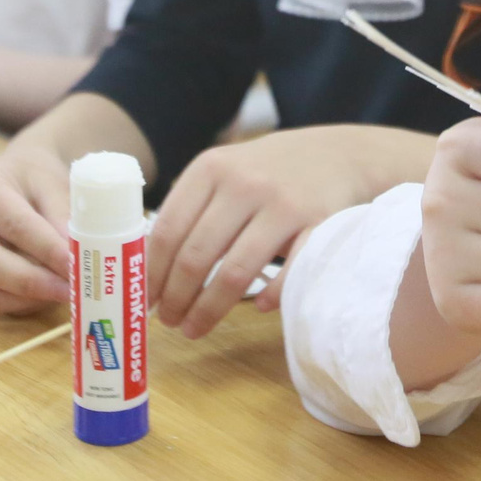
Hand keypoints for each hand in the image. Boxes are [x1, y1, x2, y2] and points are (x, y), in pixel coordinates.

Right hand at [0, 143, 74, 314]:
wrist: (13, 176)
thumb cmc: (34, 177)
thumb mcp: (52, 182)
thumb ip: (63, 216)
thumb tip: (75, 256)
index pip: (14, 225)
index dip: (47, 250)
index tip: (77, 266)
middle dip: (33, 282)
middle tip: (72, 289)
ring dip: (27, 299)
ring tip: (62, 292)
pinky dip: (20, 304)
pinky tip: (45, 293)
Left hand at [149, 124, 431, 338]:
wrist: (338, 153)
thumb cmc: (266, 171)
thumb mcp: (224, 169)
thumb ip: (190, 205)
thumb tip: (146, 266)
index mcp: (210, 169)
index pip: (167, 230)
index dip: (151, 273)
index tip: (143, 301)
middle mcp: (244, 184)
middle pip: (196, 256)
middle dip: (176, 298)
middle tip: (169, 321)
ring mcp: (283, 204)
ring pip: (235, 272)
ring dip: (209, 309)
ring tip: (195, 327)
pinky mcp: (318, 224)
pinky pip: (287, 274)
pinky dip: (270, 296)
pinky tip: (259, 307)